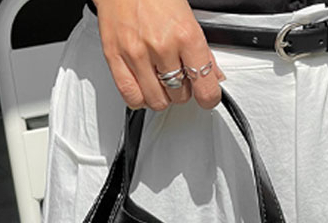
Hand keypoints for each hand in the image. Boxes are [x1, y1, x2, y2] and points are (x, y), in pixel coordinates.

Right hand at [96, 0, 221, 107]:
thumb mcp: (187, 16)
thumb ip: (201, 50)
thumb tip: (213, 75)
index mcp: (185, 34)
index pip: (205, 87)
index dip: (208, 97)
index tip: (207, 95)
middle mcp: (161, 46)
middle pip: (180, 95)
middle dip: (182, 89)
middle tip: (178, 74)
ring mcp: (137, 54)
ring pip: (157, 101)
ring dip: (161, 95)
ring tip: (160, 79)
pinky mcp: (115, 57)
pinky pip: (131, 97)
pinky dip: (140, 98)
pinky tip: (143, 85)